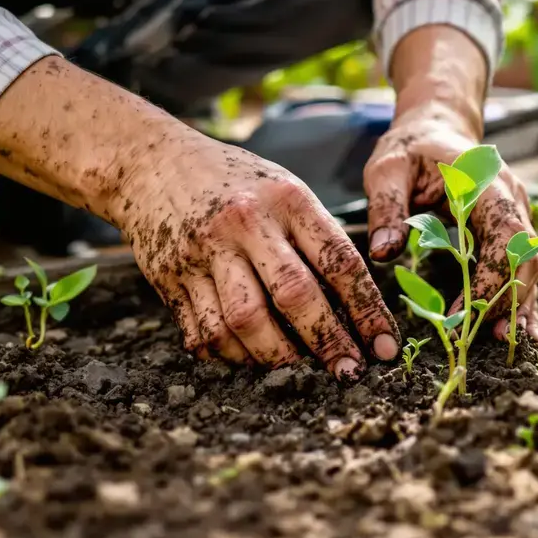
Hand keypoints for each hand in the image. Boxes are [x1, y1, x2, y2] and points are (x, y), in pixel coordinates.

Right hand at [0, 57, 396, 378]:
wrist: (152, 164)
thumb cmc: (236, 182)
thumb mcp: (285, 190)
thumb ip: (317, 238)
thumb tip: (357, 306)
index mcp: (286, 199)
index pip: (338, 261)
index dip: (367, 310)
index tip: (384, 346)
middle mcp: (245, 223)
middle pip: (294, 294)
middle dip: (328, 341)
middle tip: (349, 372)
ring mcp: (204, 251)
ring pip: (245, 320)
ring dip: (277, 356)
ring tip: (299, 371)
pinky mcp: (171, 276)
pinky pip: (206, 330)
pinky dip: (232, 354)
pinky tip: (252, 360)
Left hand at [363, 101, 537, 341]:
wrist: (436, 126)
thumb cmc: (411, 147)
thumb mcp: (387, 168)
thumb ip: (386, 206)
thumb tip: (384, 253)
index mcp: (486, 183)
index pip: (505, 235)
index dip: (492, 277)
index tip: (464, 313)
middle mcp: (511, 199)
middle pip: (526, 256)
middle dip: (510, 298)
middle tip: (487, 338)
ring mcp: (516, 214)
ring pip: (530, 265)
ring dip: (520, 303)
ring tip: (506, 343)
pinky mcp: (511, 229)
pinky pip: (522, 266)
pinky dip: (519, 297)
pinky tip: (515, 328)